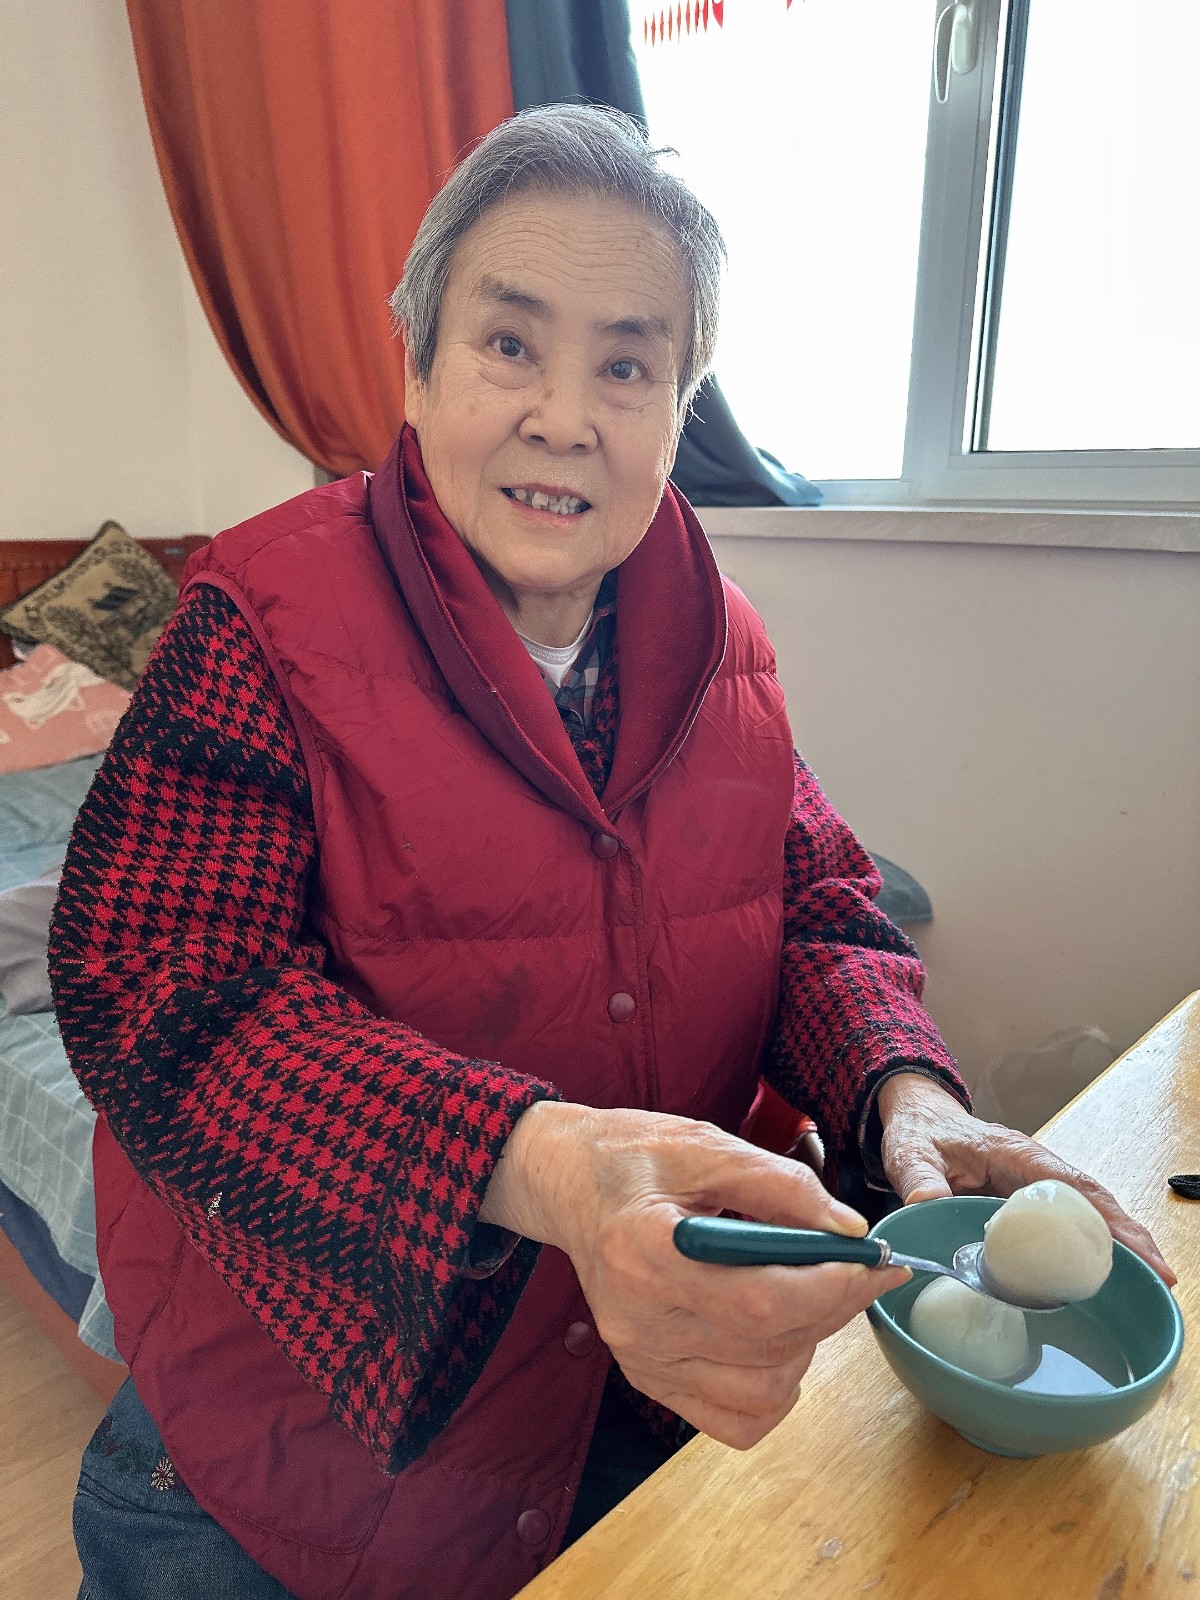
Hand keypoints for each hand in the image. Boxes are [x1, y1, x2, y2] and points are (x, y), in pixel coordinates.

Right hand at [481, 1102, 910, 1449]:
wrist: (569, 1184)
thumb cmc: (634, 1157)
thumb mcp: (706, 1145)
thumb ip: (781, 1185)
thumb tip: (852, 1231)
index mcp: (642, 1251)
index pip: (760, 1299)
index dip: (833, 1288)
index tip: (880, 1262)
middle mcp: (636, 1320)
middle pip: (769, 1344)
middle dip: (834, 1306)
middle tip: (857, 1266)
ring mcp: (640, 1359)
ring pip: (764, 1392)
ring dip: (807, 1344)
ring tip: (802, 1290)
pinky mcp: (650, 1380)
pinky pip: (737, 1419)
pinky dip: (774, 1386)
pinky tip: (772, 1333)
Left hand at [876, 1073, 1175, 1285]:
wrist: (916, 1118)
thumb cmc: (919, 1131)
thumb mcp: (910, 1151)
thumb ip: (918, 1176)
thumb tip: (926, 1203)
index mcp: (1016, 1154)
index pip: (1074, 1187)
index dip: (1110, 1219)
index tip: (1141, 1250)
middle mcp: (1035, 1169)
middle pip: (1094, 1203)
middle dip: (1130, 1238)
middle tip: (1161, 1278)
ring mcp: (1032, 1186)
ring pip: (1085, 1215)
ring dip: (1117, 1245)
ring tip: (1149, 1284)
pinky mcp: (1025, 1202)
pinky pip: (1064, 1225)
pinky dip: (1088, 1248)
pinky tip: (1100, 1277)